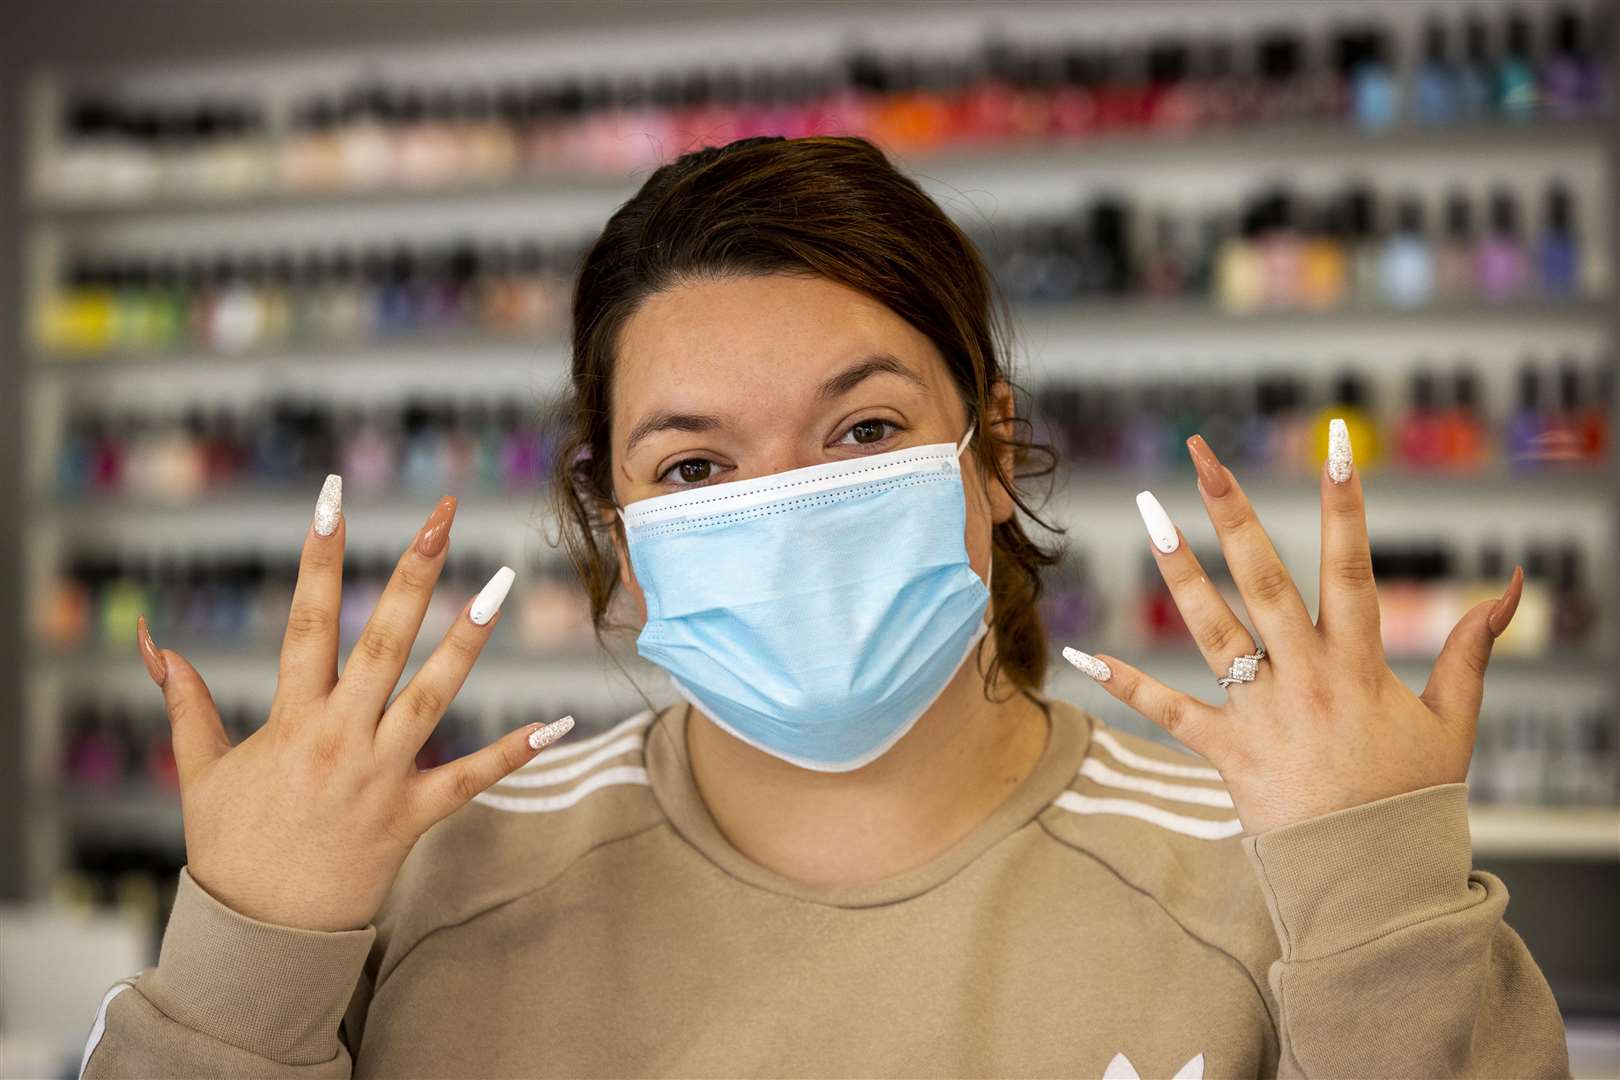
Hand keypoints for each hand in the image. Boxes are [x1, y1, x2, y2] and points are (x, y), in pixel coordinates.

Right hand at [135, 477, 575, 930]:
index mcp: (290, 719)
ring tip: (500, 581)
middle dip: (411, 573)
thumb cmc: (229, 846)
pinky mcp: (414, 816)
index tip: (333, 497)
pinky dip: (515, 752)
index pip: (305, 620)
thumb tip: (152, 640)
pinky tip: (558, 722)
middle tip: (443, 516)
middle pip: (381, 642)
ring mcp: (380, 775)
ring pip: (432, 695)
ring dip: (467, 638)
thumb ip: (183, 701)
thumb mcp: (199, 770)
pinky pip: (471, 778)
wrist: (258, 934)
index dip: (318, 555)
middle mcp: (339, 737)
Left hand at [1062, 422, 1522, 834]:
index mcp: (1359, 664)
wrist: (1374, 881)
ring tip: (1150, 515)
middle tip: (1203, 456)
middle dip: (1236, 513)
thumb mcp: (1454, 720)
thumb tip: (1515, 584)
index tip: (1335, 446)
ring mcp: (1262, 713)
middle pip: (1266, 581)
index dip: (1346, 505)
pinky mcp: (1226, 752)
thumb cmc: (1413, 797)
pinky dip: (1124, 683)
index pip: (1352, 567)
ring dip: (1179, 571)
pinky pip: (1167, 712)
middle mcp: (1306, 678)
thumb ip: (1473, 647)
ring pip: (1213, 629)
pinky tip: (1079, 653)